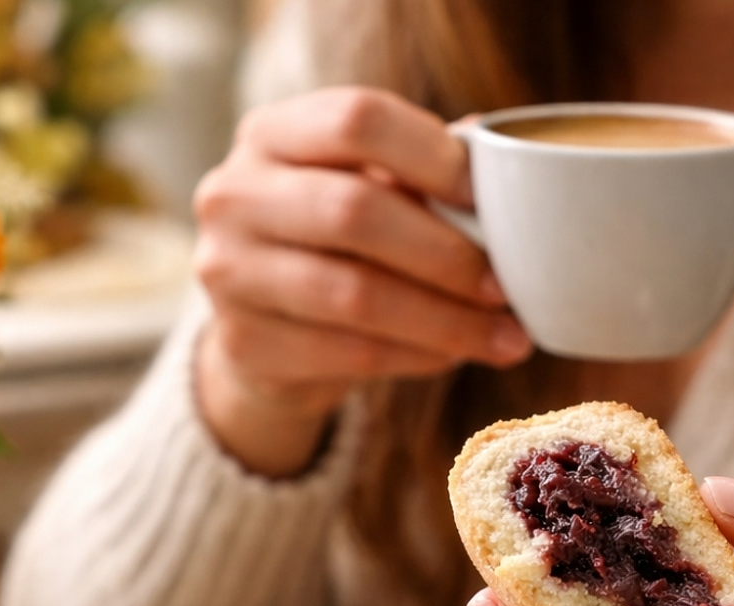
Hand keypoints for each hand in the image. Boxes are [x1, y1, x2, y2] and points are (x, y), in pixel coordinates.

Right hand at [193, 87, 531, 475]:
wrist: (261, 334)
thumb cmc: (330, 246)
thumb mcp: (361, 189)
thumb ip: (420, 171)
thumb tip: (503, 162)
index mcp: (270, 134)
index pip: (357, 120)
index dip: (435, 157)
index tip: (490, 200)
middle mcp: (233, 195)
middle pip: (356, 212)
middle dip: (446, 255)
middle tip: (505, 288)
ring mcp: (228, 273)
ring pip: (356, 296)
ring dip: (444, 320)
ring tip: (503, 337)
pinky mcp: (243, 344)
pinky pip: (350, 354)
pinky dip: (416, 357)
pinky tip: (454, 355)